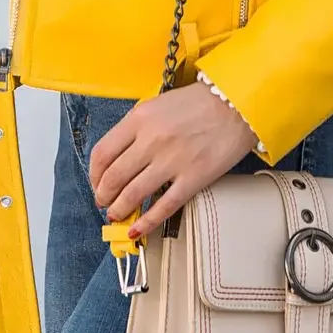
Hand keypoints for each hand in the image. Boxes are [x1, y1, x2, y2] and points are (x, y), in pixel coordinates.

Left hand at [88, 84, 257, 239]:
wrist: (237, 103)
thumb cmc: (200, 102)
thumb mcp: (158, 104)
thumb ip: (137, 127)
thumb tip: (120, 155)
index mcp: (139, 119)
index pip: (102, 153)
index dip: (94, 174)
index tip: (97, 182)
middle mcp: (151, 140)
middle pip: (113, 177)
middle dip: (103, 196)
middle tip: (104, 202)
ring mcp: (172, 161)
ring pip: (132, 195)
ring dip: (119, 210)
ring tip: (117, 215)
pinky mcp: (193, 178)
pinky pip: (163, 206)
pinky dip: (146, 222)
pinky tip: (137, 229)